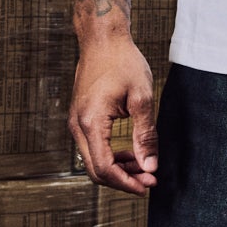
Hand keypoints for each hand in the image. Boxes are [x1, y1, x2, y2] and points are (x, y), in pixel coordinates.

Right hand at [69, 26, 157, 193]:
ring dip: (118, 170)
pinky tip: (131, 154)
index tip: (148, 186)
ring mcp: (76, 122)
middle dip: (123, 180)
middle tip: (149, 181)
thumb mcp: (142, 98)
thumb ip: (145, 135)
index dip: (127, 183)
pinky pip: (93, 148)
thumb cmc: (122, 62)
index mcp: (91, 122)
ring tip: (144, 168)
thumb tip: (150, 166)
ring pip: (93, 161)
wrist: (102, 40)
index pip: (105, 168)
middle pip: (96, 170)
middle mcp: (77, 125)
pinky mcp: (80, 119)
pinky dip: (111, 156)